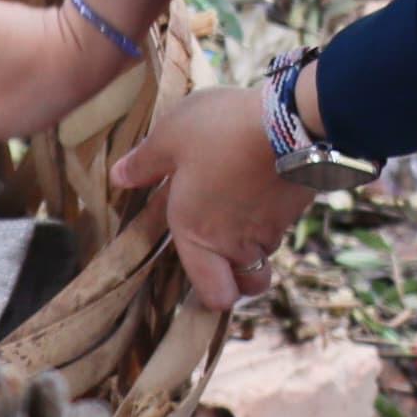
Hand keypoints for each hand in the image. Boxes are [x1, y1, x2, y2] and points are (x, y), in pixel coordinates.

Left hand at [112, 85, 318, 309]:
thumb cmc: (219, 131)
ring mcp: (271, 229)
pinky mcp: (297, 209)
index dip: (212, 293)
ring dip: (256, 236)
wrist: (289, 121)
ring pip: (265, 250)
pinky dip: (274, 209)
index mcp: (196, 233)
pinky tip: (264, 178)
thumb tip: (119, 177)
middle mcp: (235, 243)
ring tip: (244, 195)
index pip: (213, 295)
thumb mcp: (171, 136)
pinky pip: (282, 222)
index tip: (207, 273)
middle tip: (229, 244)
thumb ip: (145, 162)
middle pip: (247, 283)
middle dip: (242, 276)